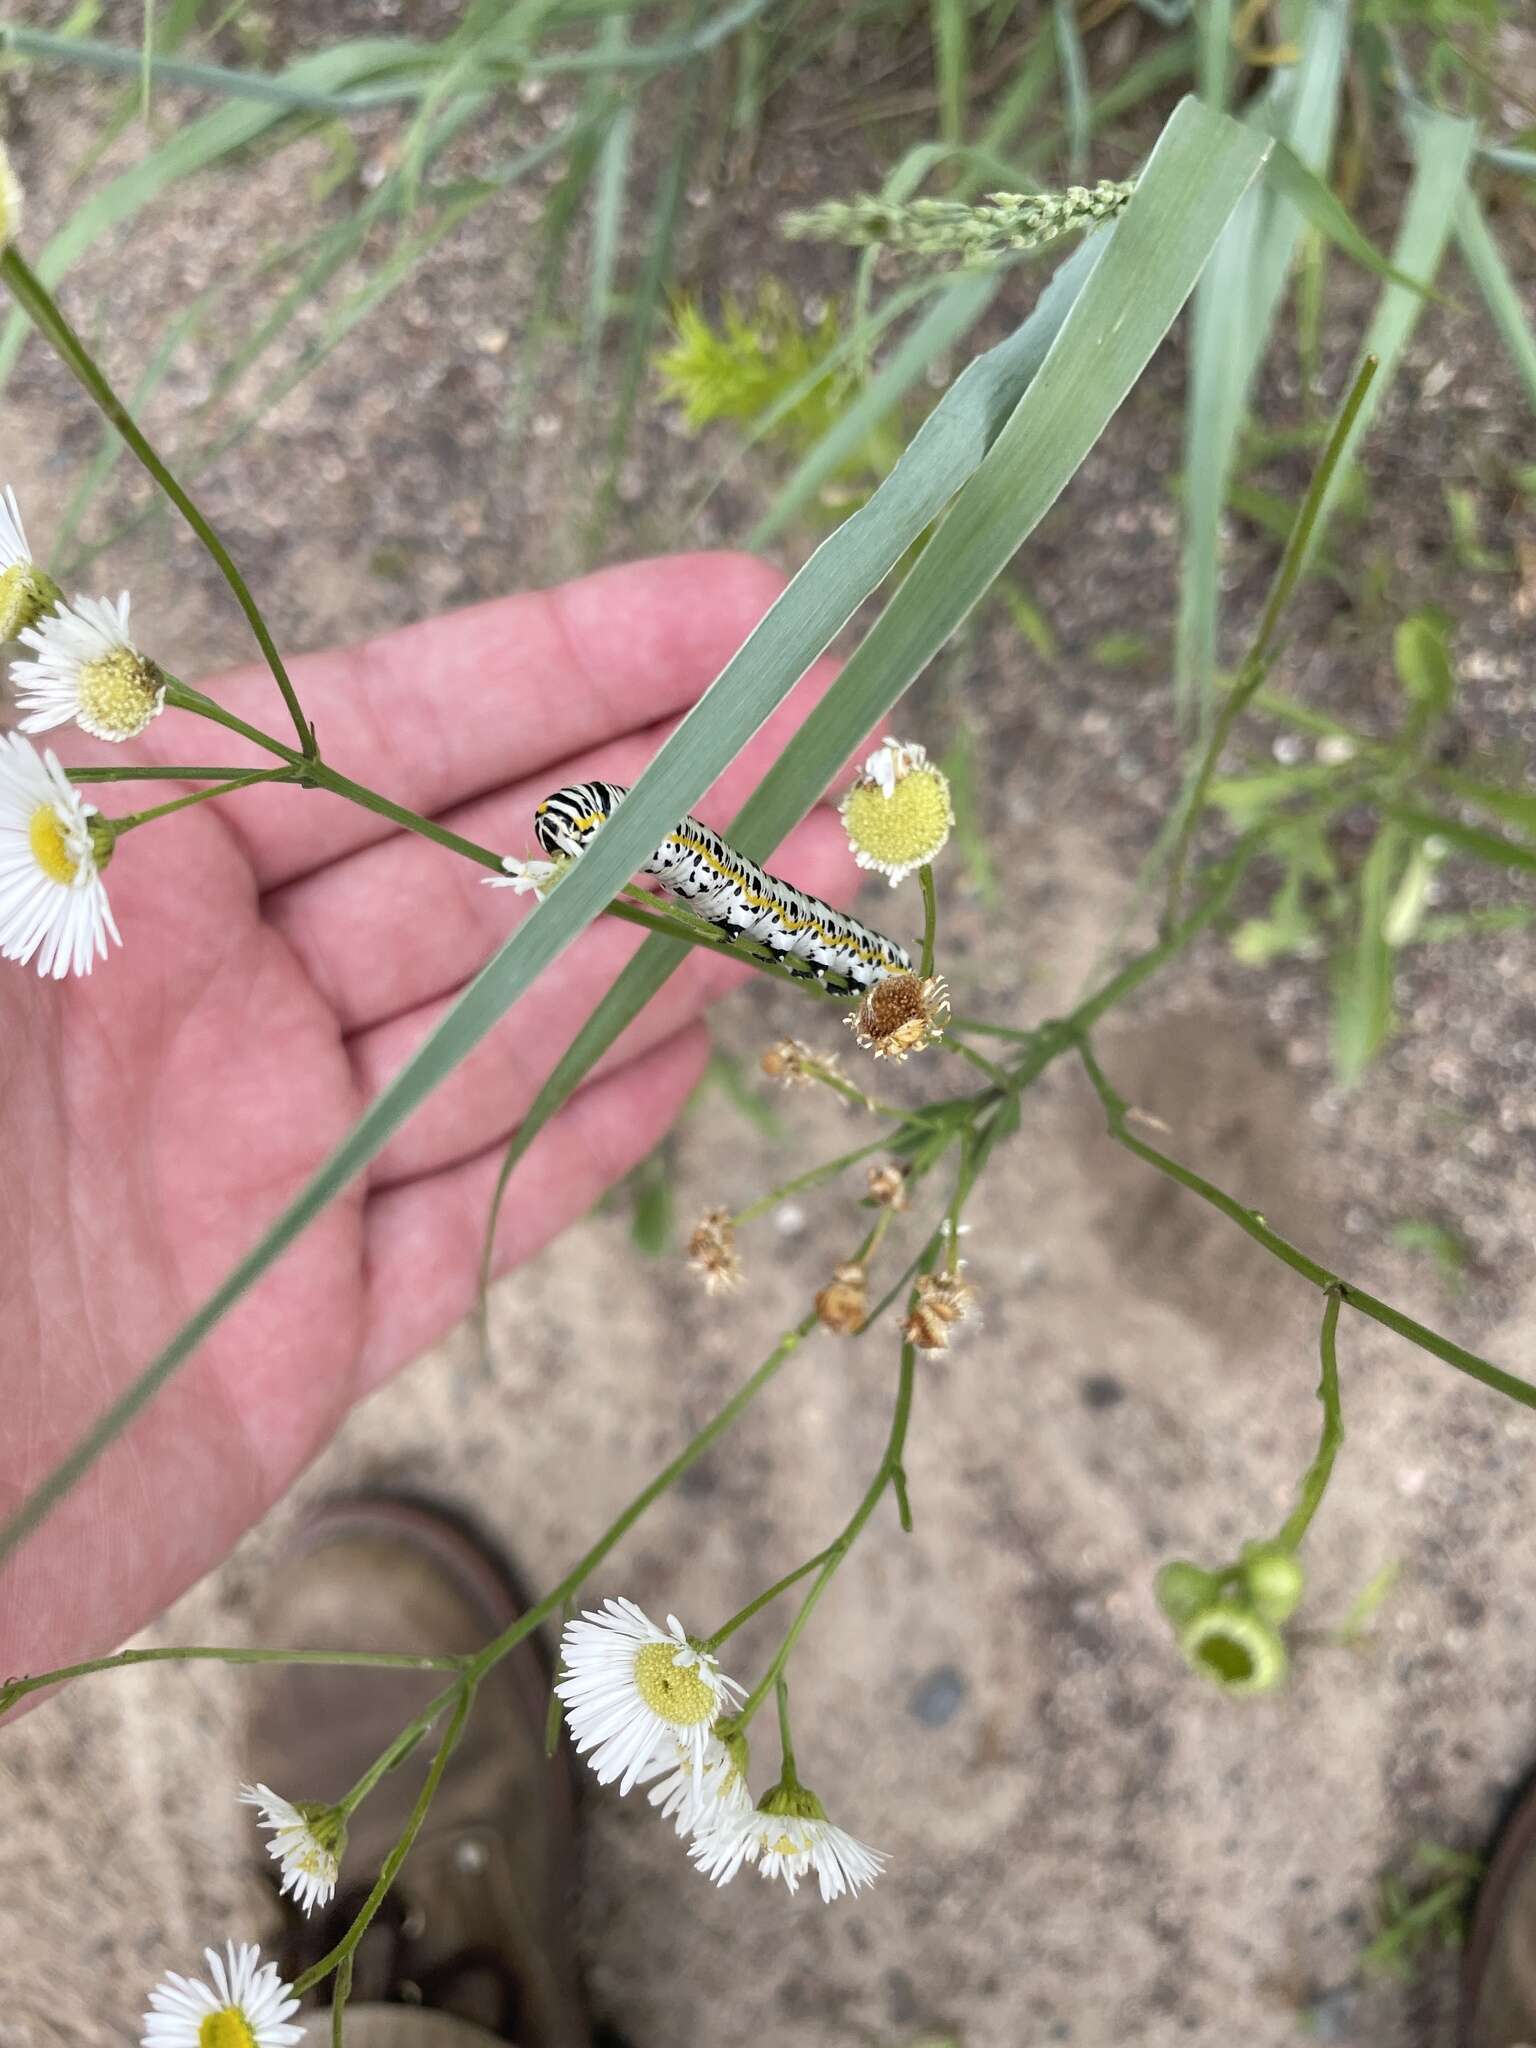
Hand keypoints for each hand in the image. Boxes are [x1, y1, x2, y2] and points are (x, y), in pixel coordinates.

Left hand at [0, 552, 853, 1685]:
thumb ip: (54, 792)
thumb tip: (145, 654)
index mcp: (124, 877)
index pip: (391, 731)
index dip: (579, 660)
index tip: (749, 607)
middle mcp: (217, 1005)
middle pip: (493, 874)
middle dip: (682, 795)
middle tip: (856, 739)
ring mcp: (279, 1164)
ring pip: (517, 1033)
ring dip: (679, 946)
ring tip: (834, 871)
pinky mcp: (315, 1328)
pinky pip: (484, 1216)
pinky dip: (593, 1140)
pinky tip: (696, 1051)